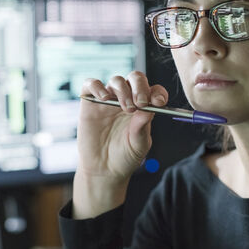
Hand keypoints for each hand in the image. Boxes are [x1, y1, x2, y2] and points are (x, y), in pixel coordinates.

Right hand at [73, 71, 167, 217]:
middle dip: (140, 87)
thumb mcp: (139, 144)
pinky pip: (91, 84)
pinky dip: (97, 86)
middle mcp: (127, 99)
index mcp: (143, 107)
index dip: (157, 92)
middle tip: (141, 102)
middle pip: (135, 79)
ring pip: (116, 80)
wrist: (103, 169)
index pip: (153, 90)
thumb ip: (143, 127)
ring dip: (123, 90)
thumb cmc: (124, 157)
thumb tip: (149, 108)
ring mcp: (108, 100)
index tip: (158, 102)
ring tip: (124, 108)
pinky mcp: (90, 102)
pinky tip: (104, 98)